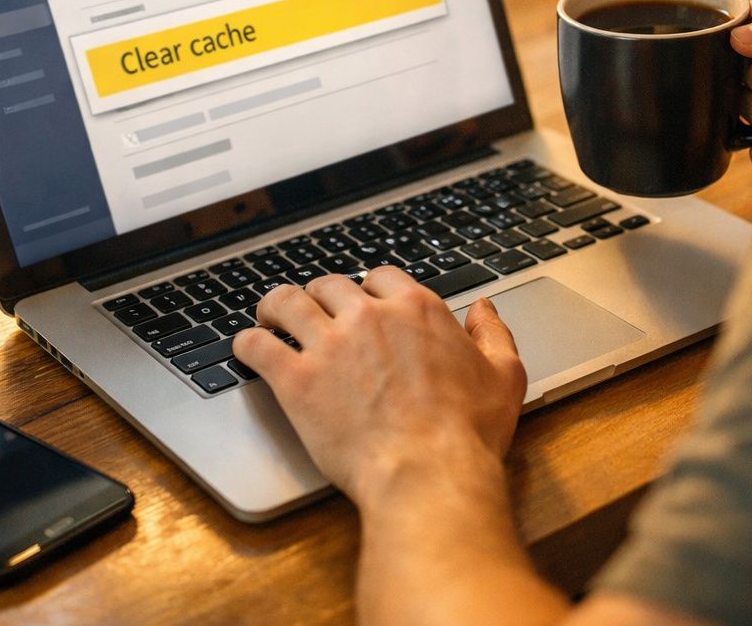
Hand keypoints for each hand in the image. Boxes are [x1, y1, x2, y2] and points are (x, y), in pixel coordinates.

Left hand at [232, 267, 526, 506]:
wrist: (428, 474)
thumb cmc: (467, 434)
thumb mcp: (504, 376)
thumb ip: (494, 335)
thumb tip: (485, 310)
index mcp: (416, 309)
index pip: (380, 277)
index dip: (367, 289)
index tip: (362, 302)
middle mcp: (369, 316)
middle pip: (330, 285)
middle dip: (320, 296)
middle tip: (314, 311)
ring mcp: (329, 345)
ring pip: (286, 302)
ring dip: (275, 305)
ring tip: (269, 315)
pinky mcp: (297, 380)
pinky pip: (258, 346)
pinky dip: (247, 343)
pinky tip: (247, 348)